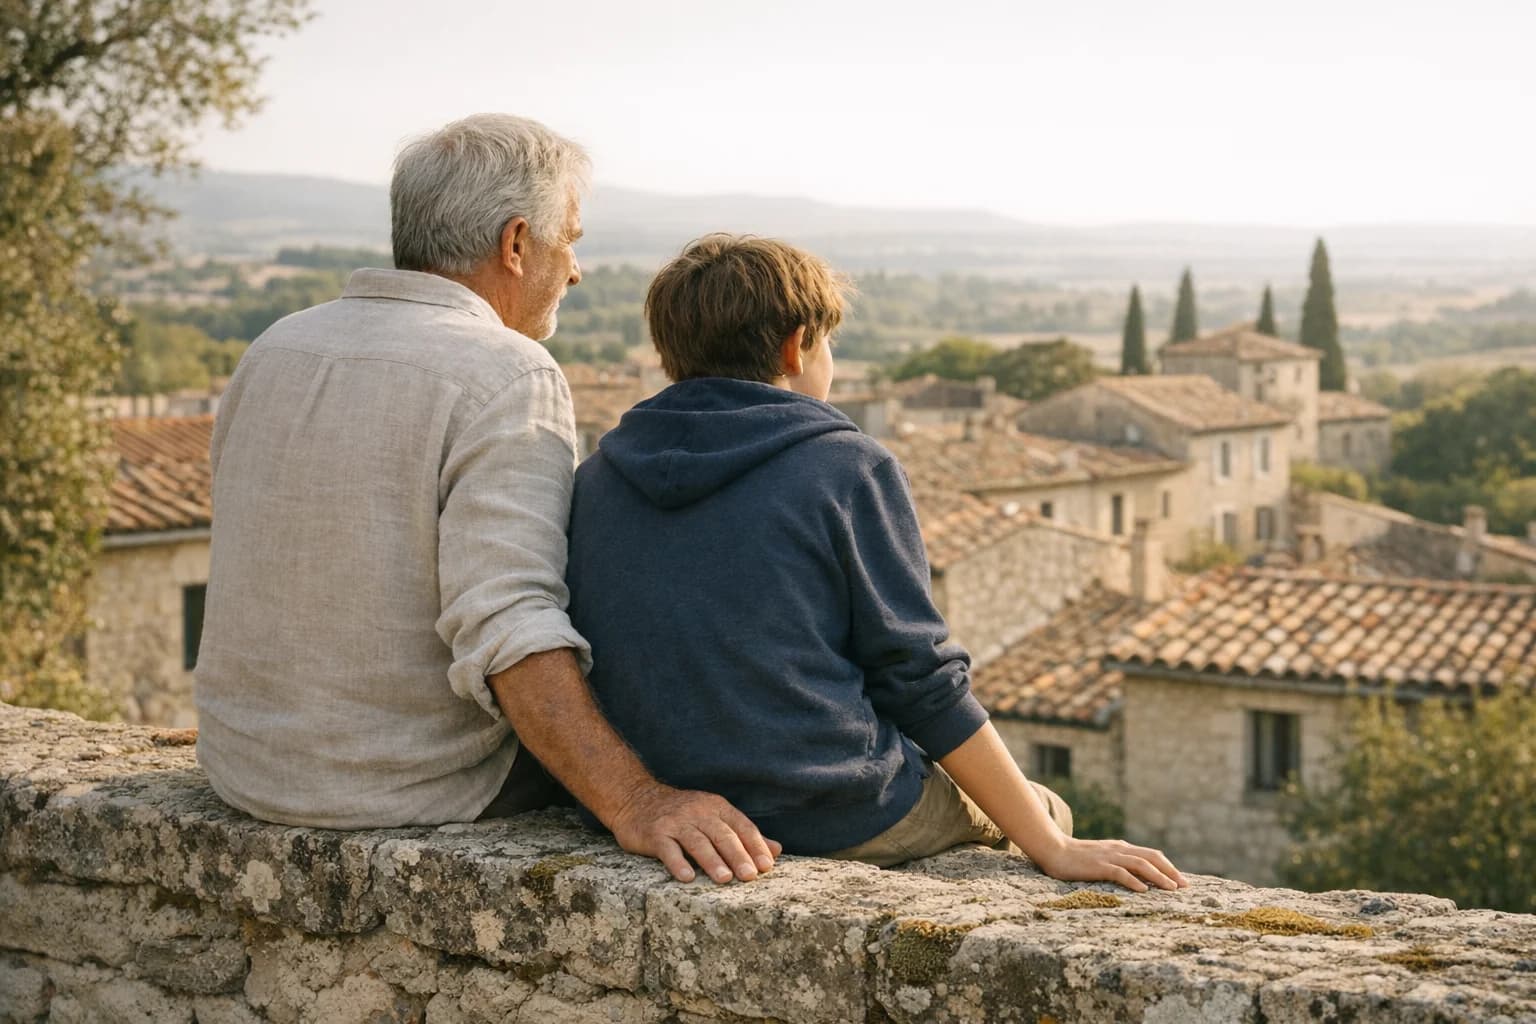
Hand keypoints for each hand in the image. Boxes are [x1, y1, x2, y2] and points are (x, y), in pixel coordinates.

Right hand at [608, 783, 781, 883]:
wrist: (635, 800)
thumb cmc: (681, 815)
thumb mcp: (713, 817)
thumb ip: (743, 834)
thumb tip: (776, 850)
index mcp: (716, 807)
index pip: (741, 826)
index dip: (755, 845)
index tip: (767, 866)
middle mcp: (697, 811)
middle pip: (722, 834)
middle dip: (738, 855)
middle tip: (751, 876)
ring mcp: (675, 822)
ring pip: (697, 841)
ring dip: (712, 861)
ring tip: (725, 879)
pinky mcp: (654, 833)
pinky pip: (668, 848)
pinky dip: (678, 863)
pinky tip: (687, 877)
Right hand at [1034, 837, 1187, 892]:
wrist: (1053, 849)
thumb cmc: (1077, 858)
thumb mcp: (1103, 857)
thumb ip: (1119, 863)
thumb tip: (1140, 877)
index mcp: (1122, 848)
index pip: (1152, 855)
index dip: (1169, 867)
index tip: (1182, 881)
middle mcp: (1119, 850)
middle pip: (1152, 857)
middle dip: (1171, 871)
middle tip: (1185, 886)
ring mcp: (1109, 857)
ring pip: (1140, 864)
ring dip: (1158, 876)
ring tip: (1171, 889)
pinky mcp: (1098, 866)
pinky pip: (1119, 872)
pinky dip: (1133, 881)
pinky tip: (1143, 890)